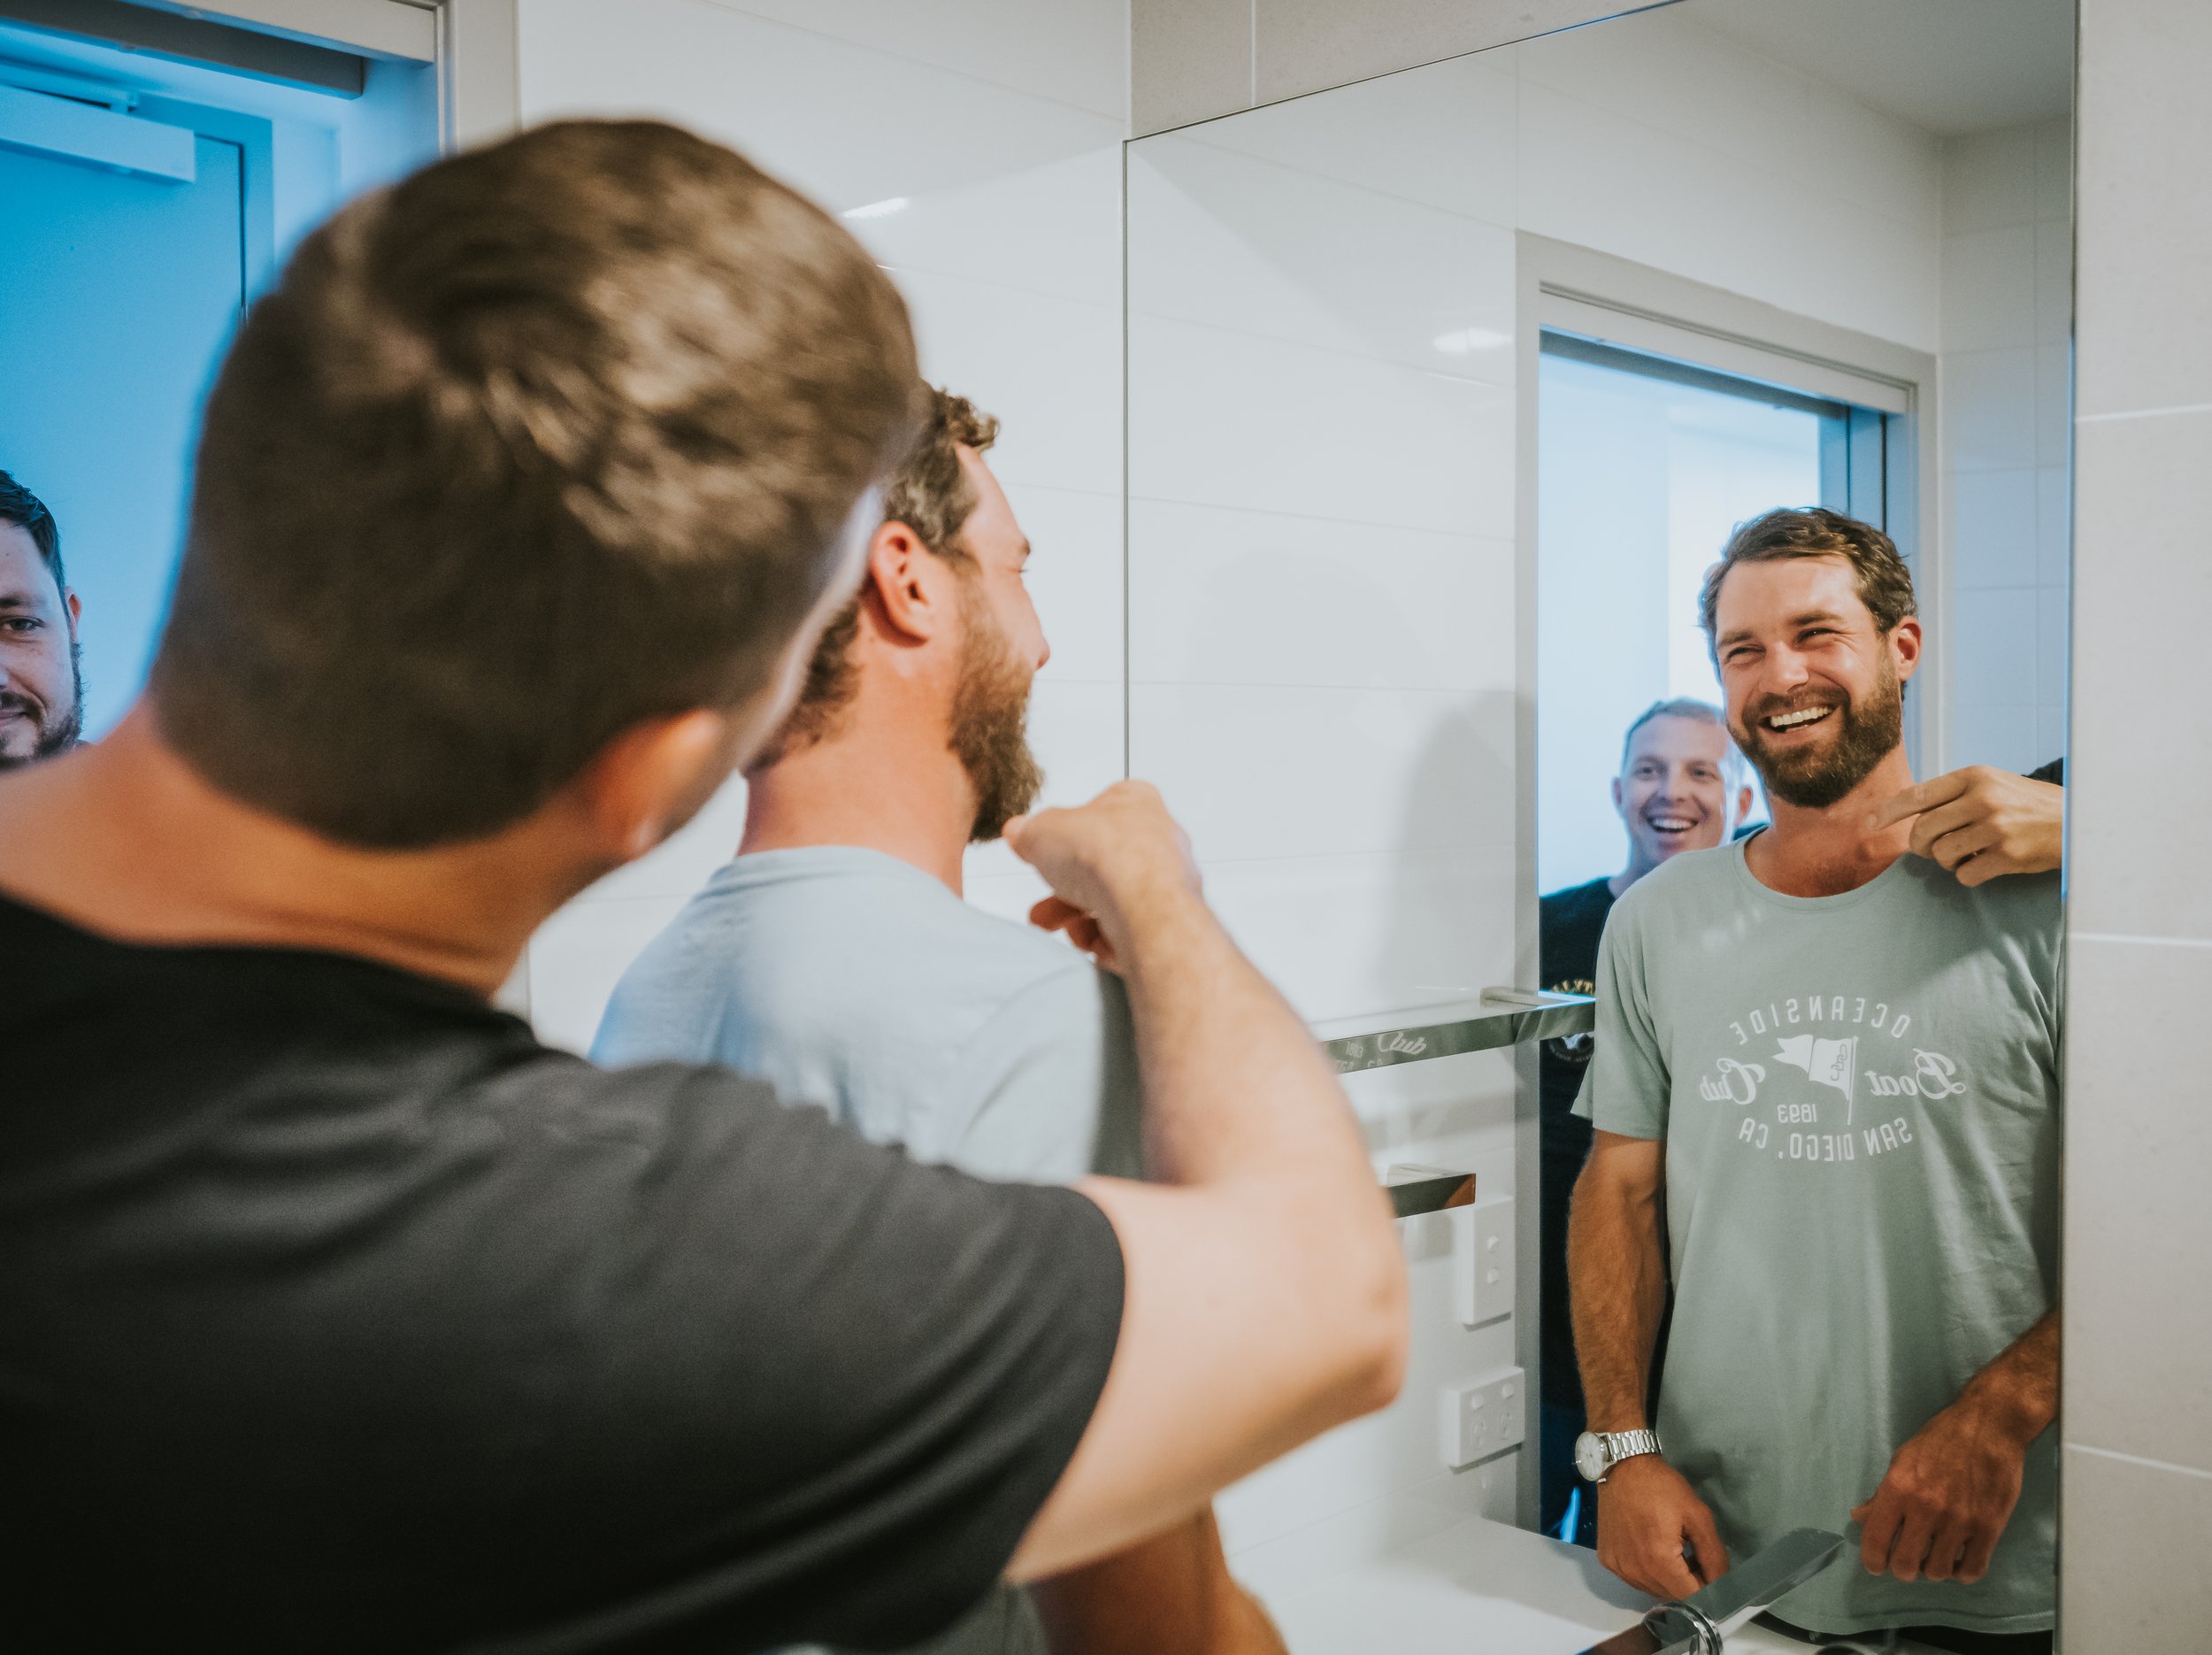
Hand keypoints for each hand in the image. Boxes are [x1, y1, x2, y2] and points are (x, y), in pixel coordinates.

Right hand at [1007, 782, 1201, 969]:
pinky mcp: (1168, 924)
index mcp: (1136, 803)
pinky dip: (1104, 939)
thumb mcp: (1045, 830)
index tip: (1044, 844)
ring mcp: (1167, 885)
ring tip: (1053, 923)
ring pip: (1114, 901)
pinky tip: (1090, 939)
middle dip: (1064, 886)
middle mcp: (1159, 842)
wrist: (1144, 908)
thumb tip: (1021, 832)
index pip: (1099, 810)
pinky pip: (1129, 932)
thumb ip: (1030, 831)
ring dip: (1077, 917)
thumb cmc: (1110, 856)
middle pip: (1102, 864)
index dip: (1067, 831)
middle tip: (1042, 898)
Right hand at [1596, 1456, 1729, 1600]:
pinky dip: (1647, 1571)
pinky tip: (1649, 1547)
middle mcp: (1635, 1572)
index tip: (1709, 1570)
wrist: (1622, 1466)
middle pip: (1671, 1596)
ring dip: (1667, 1578)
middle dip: (1687, 1583)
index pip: (1691, 1597)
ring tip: (1671, 1550)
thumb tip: (1722, 1584)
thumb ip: (1713, 1555)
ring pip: (1652, 1589)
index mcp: (1658, 1561)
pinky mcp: (1608, 1560)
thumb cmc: (1661, 1486)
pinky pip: (1635, 1578)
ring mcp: (1618, 1568)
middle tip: (1692, 1555)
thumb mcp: (1697, 1515)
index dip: (1706, 1587)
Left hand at [1851, 1395, 2032, 1583]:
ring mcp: (1959, 1521)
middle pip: (1905, 1565)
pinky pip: (1972, 1570)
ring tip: (1935, 1556)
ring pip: (1938, 1572)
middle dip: (1903, 1569)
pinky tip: (1959, 1560)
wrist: (1989, 1427)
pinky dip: (1962, 1572)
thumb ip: (1882, 1494)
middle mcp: (1926, 1508)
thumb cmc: (1941, 1439)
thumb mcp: (1902, 1459)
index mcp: (1899, 1489)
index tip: (1877, 1566)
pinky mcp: (1989, 1528)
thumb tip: (1859, 1516)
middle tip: (1908, 1562)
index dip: (1872, 1560)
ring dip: (1934, 1569)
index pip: (1876, 1540)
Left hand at [1867, 767, 2062, 885]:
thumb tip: (1906, 816)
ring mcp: (1995, 828)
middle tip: (1929, 848)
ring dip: (1945, 860)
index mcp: (1974, 776)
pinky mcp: (2007, 856)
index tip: (1867, 824)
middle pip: (1922, 830)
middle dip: (1919, 845)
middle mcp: (1983, 799)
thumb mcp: (1991, 784)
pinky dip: (1967, 874)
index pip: (1917, 795)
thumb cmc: (2025, 803)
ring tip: (1964, 853)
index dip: (1887, 811)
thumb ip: (1952, 795)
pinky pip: (1964, 874)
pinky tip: (1984, 864)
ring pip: (1940, 854)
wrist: (2078, 820)